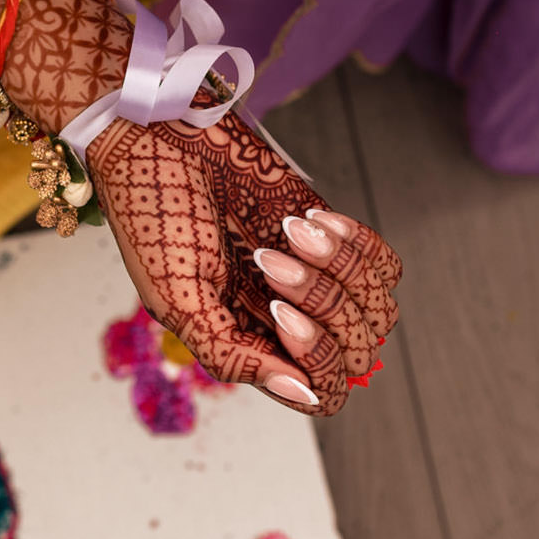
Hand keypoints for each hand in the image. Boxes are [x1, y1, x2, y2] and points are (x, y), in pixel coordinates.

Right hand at [88, 113, 402, 414]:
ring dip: (336, 268)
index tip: (278, 312)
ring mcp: (317, 280)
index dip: (316, 361)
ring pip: (377, 307)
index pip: (322, 391)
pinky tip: (305, 219)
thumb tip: (305, 396)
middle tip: (268, 261)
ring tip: (285, 231)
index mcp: (250, 347)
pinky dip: (355, 242)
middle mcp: (289, 321)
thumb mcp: (176, 298)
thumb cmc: (156, 219)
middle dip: (322, 306)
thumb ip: (232, 355)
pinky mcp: (333, 236)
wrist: (162, 141)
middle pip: (357, 352)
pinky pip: (383, 263)